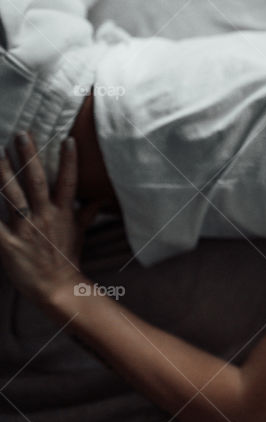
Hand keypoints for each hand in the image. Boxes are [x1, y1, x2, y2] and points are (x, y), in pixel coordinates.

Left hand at [0, 132, 101, 303]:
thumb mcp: (79, 233)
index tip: (67, 139)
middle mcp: (45, 216)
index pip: (68, 181)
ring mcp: (26, 229)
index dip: (69, 160)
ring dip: (4, 174)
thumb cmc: (67, 258)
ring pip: (13, 196)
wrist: (57, 287)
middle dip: (29, 156)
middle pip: (36, 181)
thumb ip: (86, 213)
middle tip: (21, 134)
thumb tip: (100, 198)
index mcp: (63, 213)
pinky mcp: (8, 243)